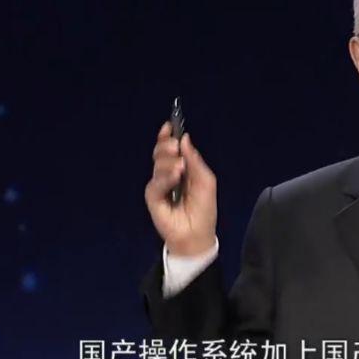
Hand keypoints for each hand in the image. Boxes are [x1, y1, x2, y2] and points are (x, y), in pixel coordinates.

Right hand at [144, 121, 216, 255]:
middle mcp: (167, 175)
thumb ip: (195, 160)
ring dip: (169, 162)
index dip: (167, 136)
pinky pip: (155, 183)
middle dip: (166, 146)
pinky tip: (176, 176)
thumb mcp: (206, 180)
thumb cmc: (203, 208)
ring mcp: (159, 186)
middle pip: (160, 153)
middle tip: (175, 146)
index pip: (169, 149)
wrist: (198, 233)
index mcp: (179, 168)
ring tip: (181, 167)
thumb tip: (185, 139)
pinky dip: (166, 178)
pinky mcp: (153, 198)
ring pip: (157, 165)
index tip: (169, 126)